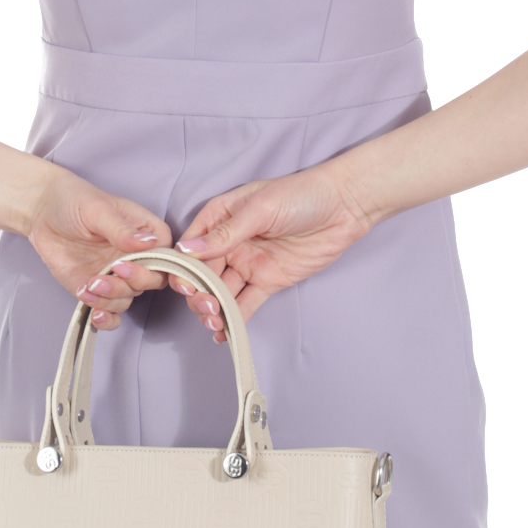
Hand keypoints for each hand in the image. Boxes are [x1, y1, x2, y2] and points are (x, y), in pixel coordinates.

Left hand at [27, 166, 172, 329]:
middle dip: (131, 282)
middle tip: (111, 271)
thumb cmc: (74, 201)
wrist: (43, 213)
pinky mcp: (98, 290)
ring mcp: (117, 276)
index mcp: (146, 233)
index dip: (155, 266)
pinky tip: (94, 313)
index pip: (166, 256)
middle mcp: (136, 257)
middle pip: (151, 282)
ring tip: (90, 284)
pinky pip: (111, 313)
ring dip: (111, 298)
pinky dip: (106, 318)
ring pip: (128, 299)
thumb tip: (149, 243)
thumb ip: (122, 230)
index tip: (129, 263)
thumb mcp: (99, 210)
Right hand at [170, 162, 373, 340]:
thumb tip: (188, 249)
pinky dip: (234, 319)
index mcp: (220, 217)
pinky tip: (224, 334)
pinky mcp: (268, 281)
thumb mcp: (260, 208)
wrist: (344, 206)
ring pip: (221, 291)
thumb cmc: (302, 194)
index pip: (191, 247)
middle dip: (198, 293)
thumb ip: (225, 233)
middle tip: (205, 305)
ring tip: (214, 321)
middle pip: (203, 274)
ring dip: (213, 309)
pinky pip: (246, 303)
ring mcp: (248, 263)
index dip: (184, 268)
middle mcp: (230, 242)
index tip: (184, 285)